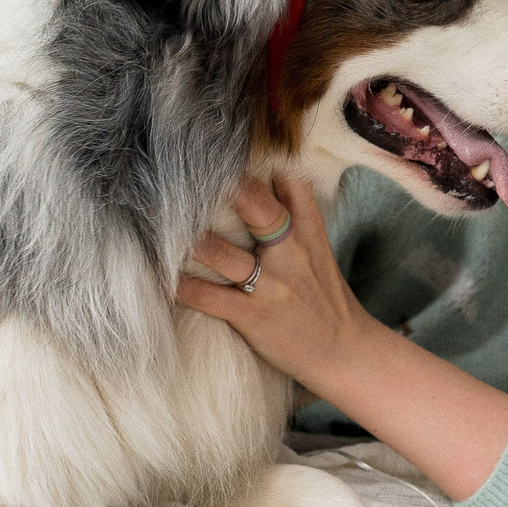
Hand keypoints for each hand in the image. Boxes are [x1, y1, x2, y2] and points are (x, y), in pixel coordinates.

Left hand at [176, 175, 368, 393]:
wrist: (345, 352)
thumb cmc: (326, 299)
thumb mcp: (319, 250)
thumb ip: (297, 216)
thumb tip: (274, 177)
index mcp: (308, 231)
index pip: (290, 183)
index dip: (260, 164)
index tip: (229, 154)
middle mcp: (290, 252)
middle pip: (257, 207)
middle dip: (226, 189)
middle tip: (191, 174)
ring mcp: (271, 285)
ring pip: (223, 253)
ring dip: (192, 241)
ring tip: (162, 226)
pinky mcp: (253, 316)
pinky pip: (209, 298)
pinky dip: (183, 288)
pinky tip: (165, 279)